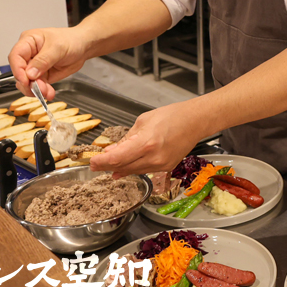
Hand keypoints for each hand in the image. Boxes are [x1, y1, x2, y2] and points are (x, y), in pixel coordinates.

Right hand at [8, 27, 88, 98]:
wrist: (83, 47)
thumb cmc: (71, 40)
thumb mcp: (58, 47)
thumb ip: (43, 60)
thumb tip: (30, 73)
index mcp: (28, 41)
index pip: (15, 56)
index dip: (17, 69)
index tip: (25, 80)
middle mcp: (28, 54)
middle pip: (20, 72)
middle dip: (29, 83)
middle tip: (40, 89)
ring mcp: (34, 66)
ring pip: (27, 82)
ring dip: (36, 89)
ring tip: (47, 91)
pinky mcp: (41, 76)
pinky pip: (37, 86)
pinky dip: (43, 91)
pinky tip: (49, 93)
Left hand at [88, 101, 203, 176]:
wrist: (195, 121)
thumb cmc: (173, 116)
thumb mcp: (144, 121)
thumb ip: (126, 138)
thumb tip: (111, 150)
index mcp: (146, 142)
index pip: (116, 158)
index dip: (100, 162)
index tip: (91, 161)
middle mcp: (154, 157)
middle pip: (122, 167)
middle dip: (106, 166)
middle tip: (94, 164)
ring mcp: (161, 165)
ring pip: (132, 171)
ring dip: (118, 168)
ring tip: (108, 164)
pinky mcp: (166, 168)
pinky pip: (144, 170)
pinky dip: (132, 168)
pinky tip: (125, 166)